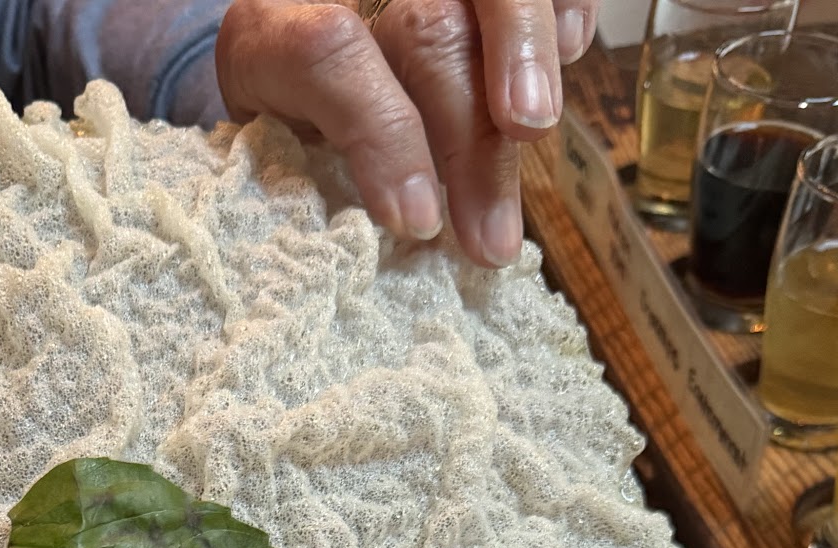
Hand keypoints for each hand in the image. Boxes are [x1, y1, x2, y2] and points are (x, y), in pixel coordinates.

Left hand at [215, 0, 595, 268]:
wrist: (279, 57)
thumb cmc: (278, 126)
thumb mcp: (268, 154)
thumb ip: (303, 178)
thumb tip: (401, 234)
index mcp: (275, 31)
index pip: (329, 56)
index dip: (382, 135)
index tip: (415, 221)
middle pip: (429, 32)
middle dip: (471, 134)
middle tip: (490, 234)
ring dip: (526, 59)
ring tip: (534, 132)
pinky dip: (564, 2)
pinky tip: (569, 48)